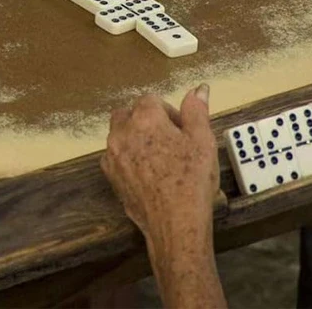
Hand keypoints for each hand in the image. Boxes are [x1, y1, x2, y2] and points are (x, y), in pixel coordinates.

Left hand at [100, 85, 218, 247]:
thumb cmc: (192, 180)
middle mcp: (122, 130)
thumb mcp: (203, 142)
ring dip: (135, 137)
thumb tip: (199, 88)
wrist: (175, 224)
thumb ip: (197, 111)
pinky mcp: (109, 173)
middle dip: (147, 120)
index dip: (169, 112)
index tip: (182, 131)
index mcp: (144, 118)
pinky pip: (115, 155)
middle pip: (130, 113)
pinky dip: (127, 157)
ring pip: (120, 133)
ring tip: (158, 157)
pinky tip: (146, 173)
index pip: (151, 100)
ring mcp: (111, 153)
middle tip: (169, 141)